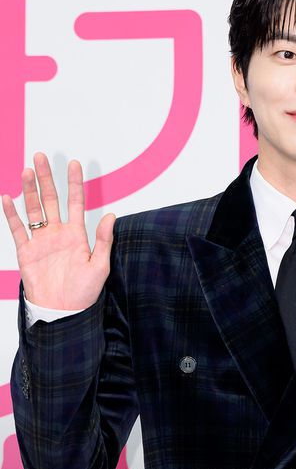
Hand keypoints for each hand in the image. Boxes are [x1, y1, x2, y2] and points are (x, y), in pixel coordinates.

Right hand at [2, 152, 115, 308]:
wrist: (62, 312)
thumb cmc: (83, 293)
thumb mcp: (100, 266)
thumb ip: (103, 241)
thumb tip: (112, 215)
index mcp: (77, 236)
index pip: (75, 203)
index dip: (74, 183)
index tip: (73, 163)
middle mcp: (57, 234)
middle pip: (51, 200)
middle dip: (46, 178)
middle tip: (41, 157)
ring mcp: (41, 241)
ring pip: (34, 209)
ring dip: (30, 190)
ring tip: (27, 171)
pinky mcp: (26, 252)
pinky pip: (17, 229)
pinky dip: (12, 213)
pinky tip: (8, 197)